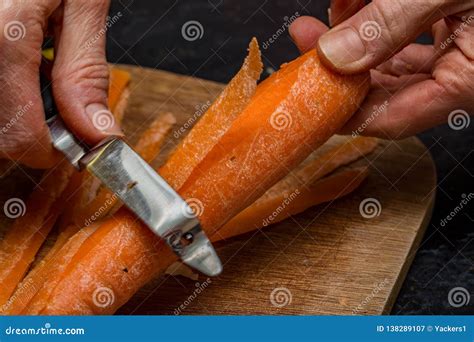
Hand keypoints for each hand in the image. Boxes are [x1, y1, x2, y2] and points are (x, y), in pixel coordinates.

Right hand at [0, 0, 119, 167]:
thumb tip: (97, 134)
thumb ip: (85, 73)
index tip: (78, 145)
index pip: (20, 135)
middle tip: (61, 106)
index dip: (53, 151)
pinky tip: (23, 65)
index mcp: (4, 38)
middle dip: (34, 132)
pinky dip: (7, 91)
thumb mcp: (81, 5)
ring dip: (18, 111)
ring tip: (39, 76)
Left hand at [290, 0, 473, 138]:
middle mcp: (461, 78)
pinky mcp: (456, 34)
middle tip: (306, 37)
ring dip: (358, 38)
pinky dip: (382, 24)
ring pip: (391, 63)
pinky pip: (407, 41)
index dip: (341, 110)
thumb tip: (334, 55)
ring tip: (337, 6)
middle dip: (341, 64)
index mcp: (466, 84)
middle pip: (383, 90)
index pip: (387, 118)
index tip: (306, 91)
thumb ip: (390, 24)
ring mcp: (458, 57)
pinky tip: (360, 3)